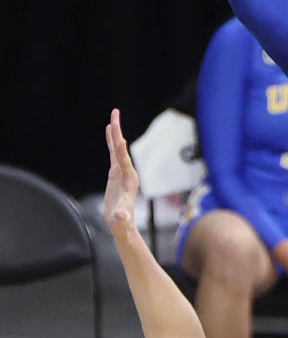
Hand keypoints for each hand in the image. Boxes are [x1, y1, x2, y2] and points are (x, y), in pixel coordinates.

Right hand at [104, 108, 139, 232]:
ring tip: (113, 117)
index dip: (119, 147)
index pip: (122, 159)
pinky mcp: (115, 173)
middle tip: (115, 113)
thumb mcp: (121, 220)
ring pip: (117, 148)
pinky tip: (108, 131)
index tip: (116, 133)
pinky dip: (110, 142)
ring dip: (114, 133)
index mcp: (129, 179)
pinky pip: (113, 153)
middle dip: (117, 131)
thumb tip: (121, 217)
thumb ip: (122, 217)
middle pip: (120, 148)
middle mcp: (127, 171)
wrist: (122, 225)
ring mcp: (122, 171)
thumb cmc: (122, 223)